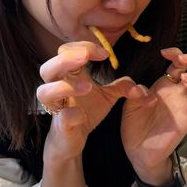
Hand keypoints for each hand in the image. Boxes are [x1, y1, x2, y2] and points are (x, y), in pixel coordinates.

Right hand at [37, 41, 152, 161]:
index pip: (67, 52)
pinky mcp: (61, 126)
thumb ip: (123, 86)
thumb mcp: (108, 96)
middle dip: (65, 60)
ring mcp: (57, 107)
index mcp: (69, 76)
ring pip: (45, 92)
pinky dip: (70, 115)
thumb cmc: (86, 111)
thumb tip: (140, 86)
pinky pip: (61, 118)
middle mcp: (57, 88)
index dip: (84, 47)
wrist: (72, 139)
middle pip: (48, 68)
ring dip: (64, 86)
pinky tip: (82, 114)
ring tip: (87, 87)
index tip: (105, 54)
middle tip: (85, 57)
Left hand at [121, 47, 186, 180]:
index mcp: (165, 84)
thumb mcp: (129, 102)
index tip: (165, 52)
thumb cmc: (134, 125)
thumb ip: (133, 90)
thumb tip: (143, 88)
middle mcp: (178, 93)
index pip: (179, 63)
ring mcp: (185, 106)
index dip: (177, 53)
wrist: (137, 151)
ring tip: (186, 79)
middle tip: (182, 61)